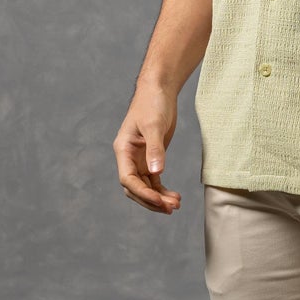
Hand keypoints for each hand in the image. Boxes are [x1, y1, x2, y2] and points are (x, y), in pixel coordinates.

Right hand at [114, 82, 181, 214]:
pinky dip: (162, 191)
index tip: (160, 201)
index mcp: (123, 150)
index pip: (128, 179)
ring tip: (176, 205)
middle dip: (151, 200)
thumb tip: (157, 172)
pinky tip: (174, 198)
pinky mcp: (151, 158)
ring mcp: (139, 159)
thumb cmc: (152, 103)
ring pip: (145, 187)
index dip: (143, 193)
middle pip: (135, 188)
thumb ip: (155, 149)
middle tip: (171, 208)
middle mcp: (128, 157)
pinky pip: (154, 181)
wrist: (159, 90)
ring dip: (159, 198)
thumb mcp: (154, 125)